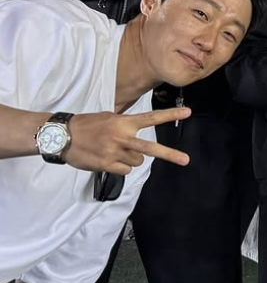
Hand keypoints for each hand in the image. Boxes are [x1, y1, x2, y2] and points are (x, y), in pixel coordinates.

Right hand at [64, 108, 192, 173]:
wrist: (63, 136)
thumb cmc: (87, 125)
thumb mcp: (108, 117)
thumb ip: (125, 124)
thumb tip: (138, 132)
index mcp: (123, 122)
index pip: (151, 118)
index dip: (170, 115)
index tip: (187, 112)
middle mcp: (122, 137)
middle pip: (150, 148)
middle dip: (170, 154)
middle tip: (186, 160)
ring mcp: (115, 152)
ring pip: (137, 161)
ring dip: (130, 158)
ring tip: (114, 151)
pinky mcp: (107, 165)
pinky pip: (125, 170)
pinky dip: (120, 167)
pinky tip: (109, 159)